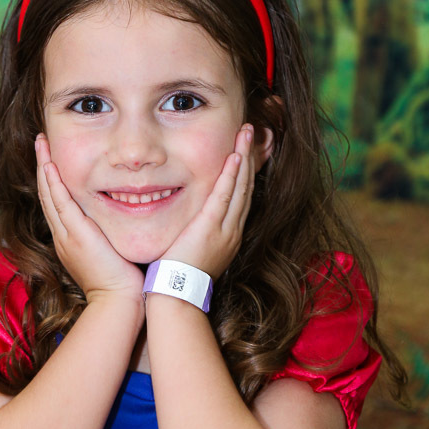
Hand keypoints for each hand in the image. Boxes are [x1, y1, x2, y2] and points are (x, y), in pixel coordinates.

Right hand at [35, 134, 144, 308]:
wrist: (118, 302)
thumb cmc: (121, 283)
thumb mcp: (110, 254)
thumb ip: (109, 237)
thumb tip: (119, 223)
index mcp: (70, 240)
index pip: (57, 202)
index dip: (52, 179)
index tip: (50, 158)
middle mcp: (63, 235)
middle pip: (46, 194)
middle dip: (42, 166)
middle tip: (40, 142)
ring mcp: (66, 235)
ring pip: (49, 194)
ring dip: (43, 166)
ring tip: (40, 143)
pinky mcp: (75, 234)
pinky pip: (59, 202)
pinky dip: (53, 182)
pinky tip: (49, 164)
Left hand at [157, 124, 255, 280]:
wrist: (176, 296)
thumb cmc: (177, 277)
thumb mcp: (193, 251)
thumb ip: (195, 232)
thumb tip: (189, 221)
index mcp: (229, 236)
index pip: (241, 197)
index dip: (245, 172)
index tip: (245, 151)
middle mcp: (232, 230)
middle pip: (246, 187)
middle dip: (249, 157)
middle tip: (251, 133)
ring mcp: (225, 229)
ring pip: (240, 186)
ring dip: (244, 157)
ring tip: (247, 133)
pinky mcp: (210, 227)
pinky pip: (225, 195)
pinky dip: (231, 175)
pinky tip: (234, 156)